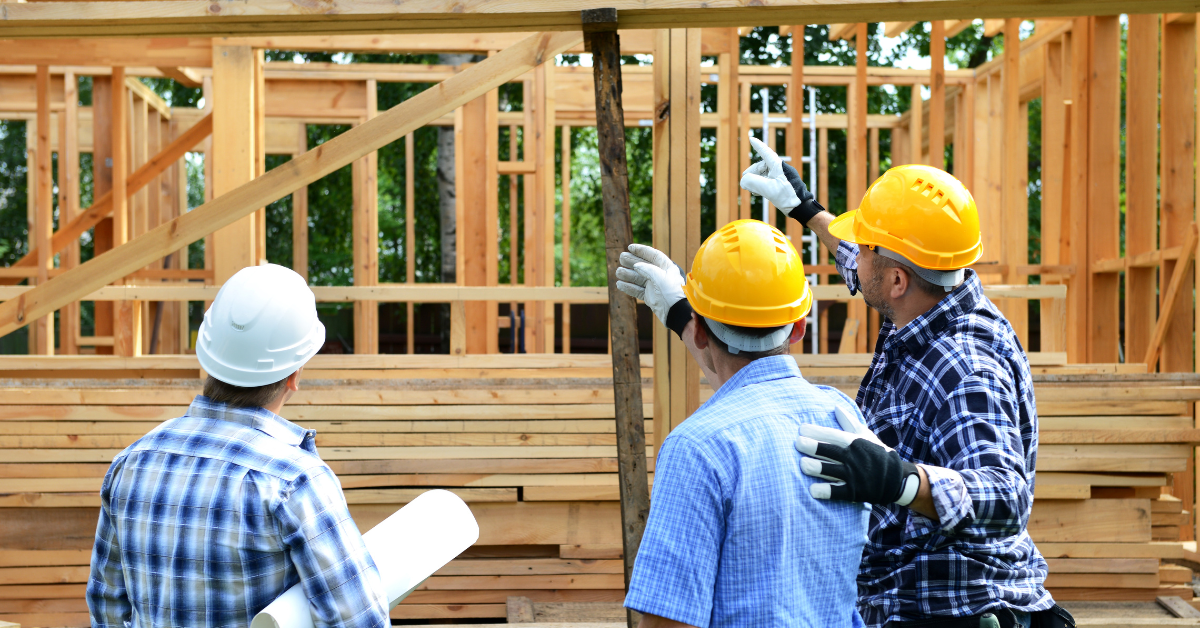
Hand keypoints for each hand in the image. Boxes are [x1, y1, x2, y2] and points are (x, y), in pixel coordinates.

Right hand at [615, 244, 691, 336]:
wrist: (676, 312)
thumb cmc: (671, 293)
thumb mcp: (659, 277)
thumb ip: (647, 269)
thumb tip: (636, 265)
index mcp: (667, 268)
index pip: (653, 255)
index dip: (642, 250)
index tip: (630, 247)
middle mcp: (661, 276)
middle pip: (644, 266)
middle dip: (632, 261)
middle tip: (621, 257)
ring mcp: (655, 287)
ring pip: (639, 278)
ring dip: (628, 274)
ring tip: (618, 272)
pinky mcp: (650, 297)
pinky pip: (638, 290)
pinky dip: (629, 287)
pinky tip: (620, 284)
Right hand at [740, 134, 825, 225]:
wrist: (801, 207)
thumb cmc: (787, 196)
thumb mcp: (768, 189)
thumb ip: (753, 183)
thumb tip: (744, 180)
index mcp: (778, 166)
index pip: (766, 152)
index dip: (758, 146)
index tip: (751, 139)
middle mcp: (780, 169)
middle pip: (762, 166)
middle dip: (752, 173)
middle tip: (744, 182)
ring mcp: (781, 177)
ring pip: (764, 175)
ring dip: (756, 181)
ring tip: (751, 190)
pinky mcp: (782, 185)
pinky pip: (768, 181)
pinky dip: (761, 185)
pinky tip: (757, 192)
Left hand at [795, 406, 919, 505]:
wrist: (897, 478)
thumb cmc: (876, 453)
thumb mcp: (865, 435)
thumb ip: (848, 422)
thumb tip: (835, 406)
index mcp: (854, 442)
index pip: (833, 435)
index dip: (817, 432)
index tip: (801, 429)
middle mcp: (853, 458)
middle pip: (830, 451)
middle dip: (813, 447)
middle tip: (798, 443)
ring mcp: (854, 475)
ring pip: (832, 471)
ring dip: (817, 468)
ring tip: (803, 465)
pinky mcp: (854, 492)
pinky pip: (838, 492)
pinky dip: (826, 491)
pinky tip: (812, 490)